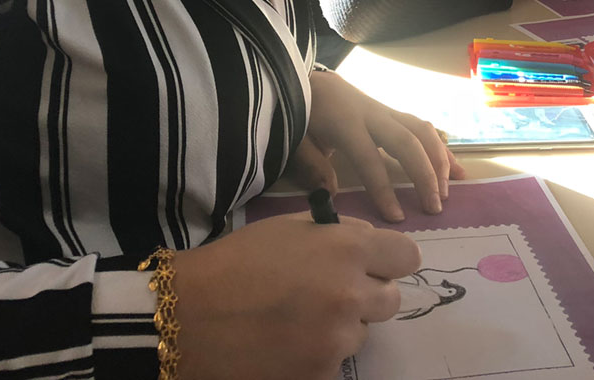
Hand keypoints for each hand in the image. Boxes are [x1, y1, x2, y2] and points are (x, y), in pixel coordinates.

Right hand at [173, 212, 419, 379]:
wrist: (187, 318)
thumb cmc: (235, 263)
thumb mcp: (289, 228)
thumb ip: (338, 234)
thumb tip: (369, 245)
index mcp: (347, 248)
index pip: (406, 257)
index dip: (388, 261)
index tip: (373, 266)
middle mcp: (351, 294)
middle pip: (390, 299)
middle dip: (365, 296)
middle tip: (328, 295)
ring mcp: (337, 340)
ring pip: (360, 334)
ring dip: (339, 328)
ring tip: (295, 321)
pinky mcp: (320, 376)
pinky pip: (334, 362)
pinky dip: (316, 356)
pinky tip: (284, 345)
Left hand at [302, 70, 465, 221]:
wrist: (311, 83)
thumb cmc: (303, 117)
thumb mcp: (298, 141)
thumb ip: (312, 166)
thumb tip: (331, 194)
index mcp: (345, 124)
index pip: (369, 159)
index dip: (383, 189)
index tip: (397, 218)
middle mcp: (372, 115)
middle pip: (407, 142)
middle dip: (424, 174)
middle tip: (435, 207)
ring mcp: (386, 112)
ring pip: (421, 131)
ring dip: (439, 160)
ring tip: (447, 191)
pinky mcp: (394, 114)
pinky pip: (423, 128)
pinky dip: (442, 148)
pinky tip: (456, 169)